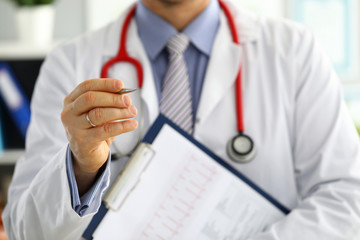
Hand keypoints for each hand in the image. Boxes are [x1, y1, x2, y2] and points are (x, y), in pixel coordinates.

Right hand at [61, 78, 137, 193]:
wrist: (87, 155)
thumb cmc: (94, 129)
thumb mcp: (99, 112)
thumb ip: (108, 102)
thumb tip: (125, 96)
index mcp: (71, 101)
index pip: (87, 86)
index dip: (105, 84)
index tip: (121, 84)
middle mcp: (69, 113)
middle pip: (91, 98)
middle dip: (113, 98)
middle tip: (128, 101)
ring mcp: (73, 128)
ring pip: (98, 114)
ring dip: (119, 112)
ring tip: (133, 112)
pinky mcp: (83, 142)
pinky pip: (105, 131)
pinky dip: (122, 126)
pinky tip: (132, 124)